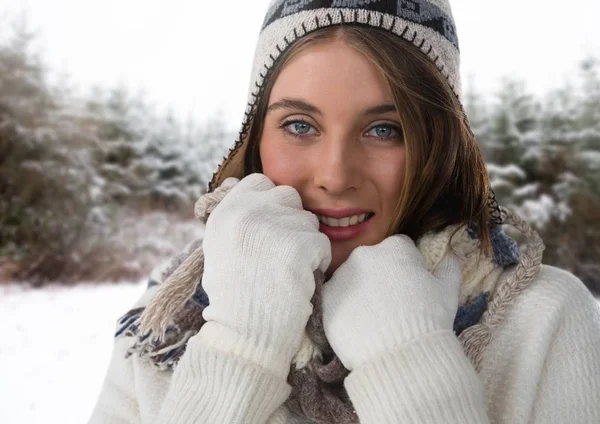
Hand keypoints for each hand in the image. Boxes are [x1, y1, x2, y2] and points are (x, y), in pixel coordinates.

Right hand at [197, 174, 331, 378]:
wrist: (244, 335)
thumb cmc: (235, 296)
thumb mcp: (221, 247)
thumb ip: (239, 217)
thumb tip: (261, 191)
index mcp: (225, 211)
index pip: (260, 181)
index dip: (271, 202)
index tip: (271, 226)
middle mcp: (246, 212)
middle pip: (288, 195)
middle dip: (292, 220)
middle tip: (283, 251)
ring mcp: (272, 227)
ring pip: (308, 220)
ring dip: (305, 243)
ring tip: (287, 270)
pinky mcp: (297, 245)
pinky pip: (322, 243)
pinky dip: (317, 262)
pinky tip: (299, 279)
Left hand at [321, 234, 462, 371]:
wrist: (399, 355)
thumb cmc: (429, 321)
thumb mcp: (448, 292)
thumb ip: (450, 266)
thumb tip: (453, 252)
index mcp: (395, 247)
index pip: (400, 249)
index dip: (408, 268)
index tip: (411, 288)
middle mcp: (365, 253)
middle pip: (373, 261)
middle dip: (381, 276)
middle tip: (391, 304)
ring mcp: (342, 274)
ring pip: (352, 278)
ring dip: (360, 290)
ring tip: (374, 317)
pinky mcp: (326, 296)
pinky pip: (334, 296)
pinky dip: (343, 306)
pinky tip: (357, 323)